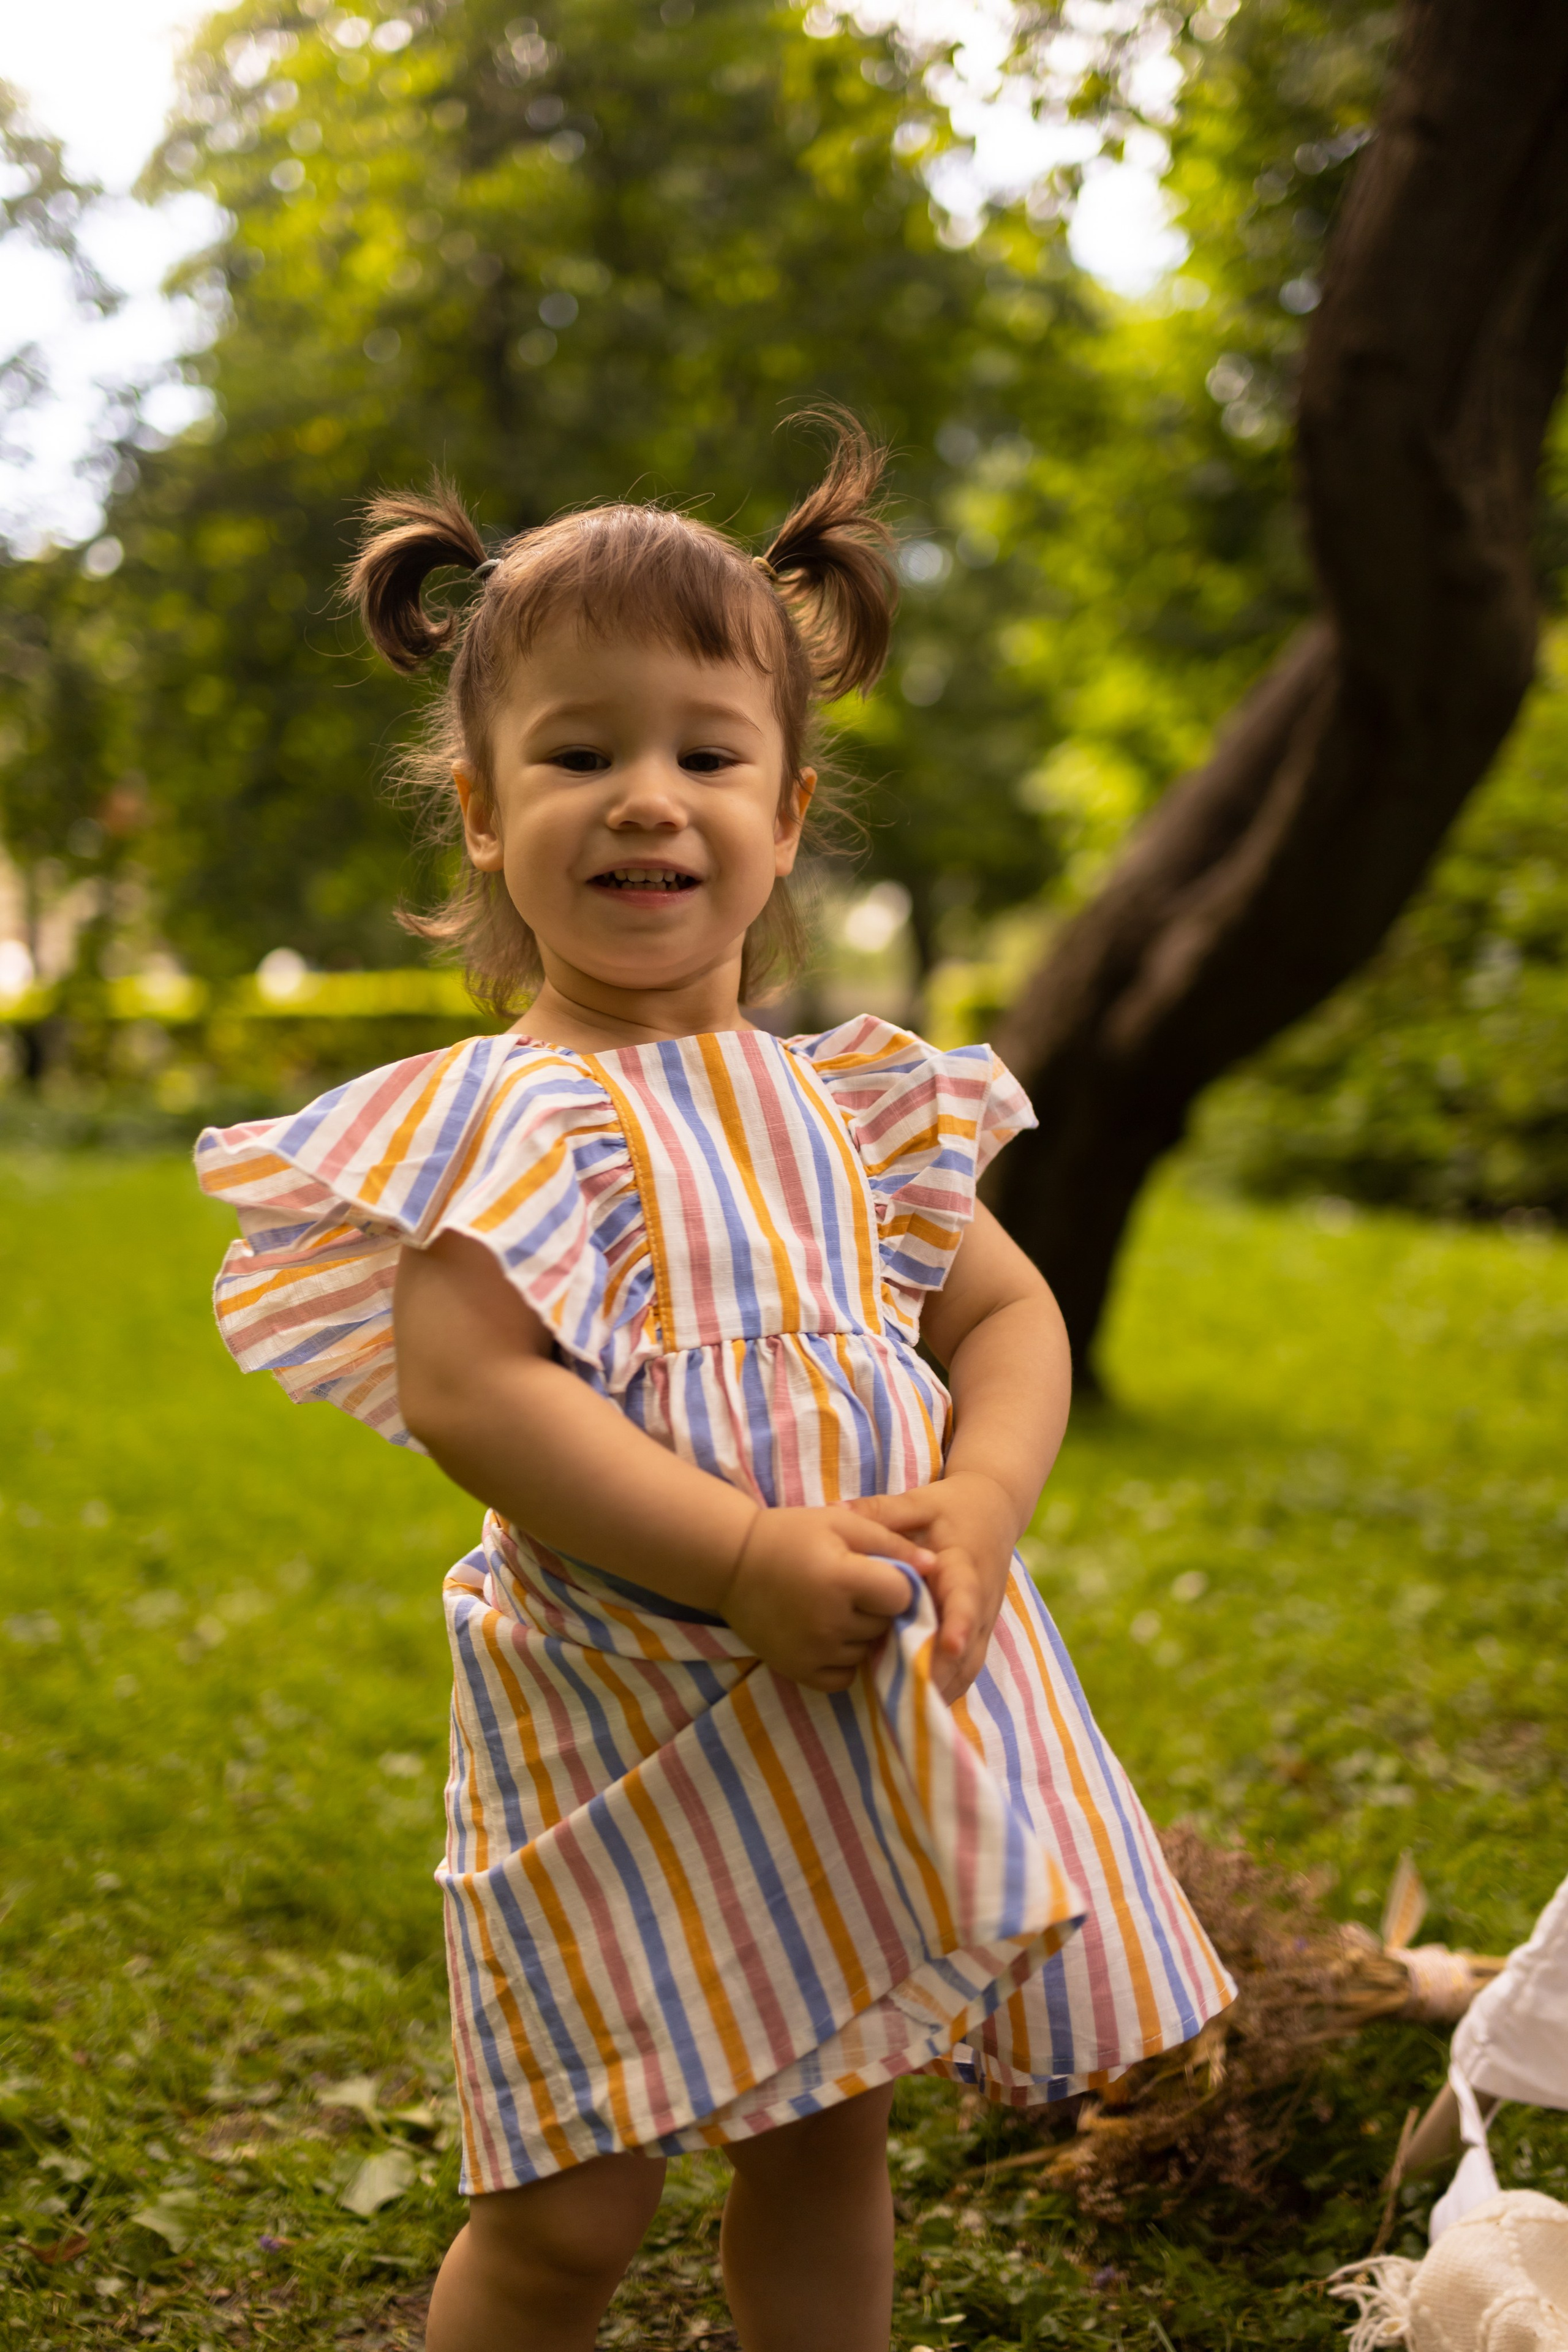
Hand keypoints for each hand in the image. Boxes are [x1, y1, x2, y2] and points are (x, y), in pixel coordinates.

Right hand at [720, 1505, 935, 1692]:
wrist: (730, 1562)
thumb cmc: (790, 1534)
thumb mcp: (841, 1523)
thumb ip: (890, 1542)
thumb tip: (934, 1565)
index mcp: (842, 1579)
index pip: (901, 1595)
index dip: (897, 1583)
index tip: (880, 1572)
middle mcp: (830, 1621)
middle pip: (885, 1624)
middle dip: (880, 1608)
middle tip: (854, 1588)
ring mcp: (814, 1651)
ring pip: (867, 1651)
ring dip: (863, 1634)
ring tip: (837, 1608)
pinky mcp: (799, 1671)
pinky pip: (844, 1676)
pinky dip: (845, 1660)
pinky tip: (829, 1634)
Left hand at [847, 1473, 1019, 1702]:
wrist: (994, 1509)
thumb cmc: (952, 1506)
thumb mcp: (918, 1502)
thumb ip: (880, 1512)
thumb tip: (833, 1512)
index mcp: (966, 1566)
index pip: (966, 1598)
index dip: (958, 1623)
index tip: (948, 1644)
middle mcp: (981, 1599)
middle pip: (969, 1647)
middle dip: (943, 1674)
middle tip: (910, 1700)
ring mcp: (983, 1620)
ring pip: (969, 1665)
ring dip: (943, 1689)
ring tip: (907, 1713)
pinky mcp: (976, 1631)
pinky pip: (965, 1667)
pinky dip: (945, 1685)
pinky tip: (914, 1703)